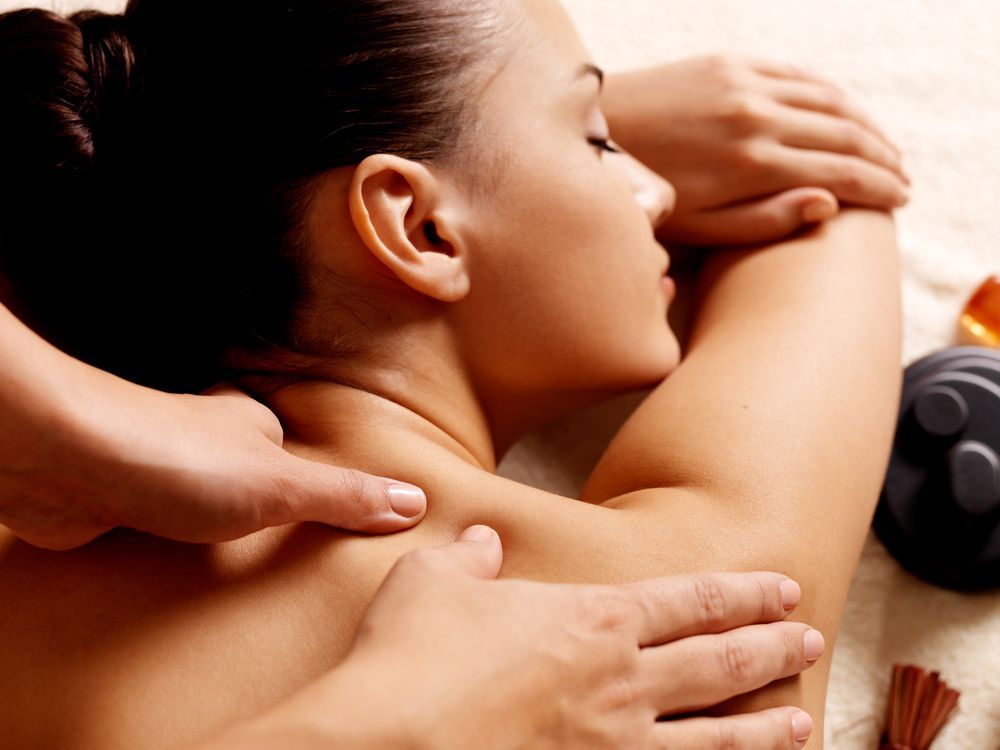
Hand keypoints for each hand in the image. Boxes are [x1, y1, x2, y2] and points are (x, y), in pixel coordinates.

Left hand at [0, 305, 425, 549]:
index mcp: (248, 425)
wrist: (65, 460)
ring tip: (237, 567)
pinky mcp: (114, 502)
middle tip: (285, 543)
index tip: (327, 500)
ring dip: (208, 525)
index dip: (306, 470)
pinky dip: (161, 544)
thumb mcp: (280, 485)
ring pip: (194, 497)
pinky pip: (149, 526)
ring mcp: (156, 468)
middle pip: (241, 469)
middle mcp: (203, 439)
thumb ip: (343, 496)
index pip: (288, 444)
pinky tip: (171, 569)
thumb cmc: (173, 457)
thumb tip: (414, 500)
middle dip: (257, 500)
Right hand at [205, 527, 821, 748]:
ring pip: (717, 736)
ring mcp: (616, 744)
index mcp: (592, 620)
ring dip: (765, 725)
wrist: (386, 739)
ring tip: (800, 718)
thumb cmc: (410, 656)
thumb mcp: (433, 581)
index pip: (689, 600)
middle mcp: (621, 681)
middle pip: (719, 661)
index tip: (782, 587)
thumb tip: (485, 542)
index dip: (742, 592)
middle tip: (809, 637)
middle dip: (769, 647)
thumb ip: (471, 558)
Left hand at [604, 54, 909, 245]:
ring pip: (830, 98)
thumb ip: (766, 219)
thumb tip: (829, 204)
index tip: (899, 202)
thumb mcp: (701, 226)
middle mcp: (758, 116)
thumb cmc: (645, 194)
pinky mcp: (729, 63)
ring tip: (884, 148)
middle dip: (883, 157)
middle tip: (903, 179)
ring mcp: (745, 83)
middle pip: (846, 132)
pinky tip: (844, 110)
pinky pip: (798, 73)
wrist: (592, 135)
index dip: (879, 187)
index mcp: (753, 164)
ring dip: (866, 122)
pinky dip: (830, 92)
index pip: (842, 171)